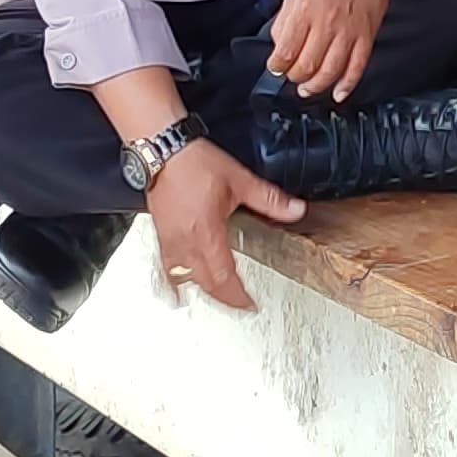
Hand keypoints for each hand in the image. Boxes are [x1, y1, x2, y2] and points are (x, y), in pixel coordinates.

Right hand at [143, 138, 302, 312]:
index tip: (250, 305)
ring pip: (185, 279)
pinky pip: (167, 266)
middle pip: (206, 285)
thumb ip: (269, 200)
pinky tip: (178, 286)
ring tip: (218, 297)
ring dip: (203, 291)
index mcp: (208, 235)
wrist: (163, 150)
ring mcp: (171, 241)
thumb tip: (296, 209)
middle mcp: (187, 244)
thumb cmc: (195, 163)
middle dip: (224, 299)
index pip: (225, 278)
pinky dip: (175, 280)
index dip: (238, 297)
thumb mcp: (240, 180)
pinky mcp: (161, 234)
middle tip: (239, 304)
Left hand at [267, 0, 411, 99]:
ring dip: (316, 87)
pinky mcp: (367, 35)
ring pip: (330, 72)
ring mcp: (349, 31)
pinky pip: (357, 67)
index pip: (286, 51)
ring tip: (308, 89)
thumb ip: (286, 17)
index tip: (276, 67)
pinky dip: (347, 85)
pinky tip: (338, 92)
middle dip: (294, 78)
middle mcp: (327, 22)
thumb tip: (280, 44)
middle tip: (292, 77)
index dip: (277, 66)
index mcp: (305, 8)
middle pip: (306, 66)